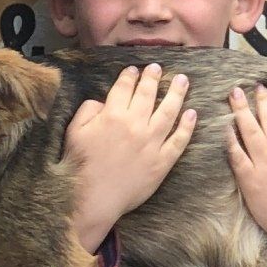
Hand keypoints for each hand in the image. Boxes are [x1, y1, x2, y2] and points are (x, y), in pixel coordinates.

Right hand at [63, 61, 197, 253]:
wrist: (93, 198)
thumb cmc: (80, 166)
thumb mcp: (74, 131)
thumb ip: (88, 110)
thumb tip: (102, 102)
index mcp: (113, 115)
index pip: (124, 88)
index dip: (130, 76)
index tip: (135, 70)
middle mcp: (136, 125)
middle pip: (148, 94)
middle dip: (153, 78)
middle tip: (158, 68)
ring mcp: (152, 143)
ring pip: (169, 112)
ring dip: (177, 94)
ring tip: (182, 80)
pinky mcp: (162, 162)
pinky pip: (179, 141)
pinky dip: (187, 126)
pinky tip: (192, 114)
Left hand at [227, 85, 266, 266]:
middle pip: (266, 116)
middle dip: (258, 98)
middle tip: (251, 87)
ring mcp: (263, 163)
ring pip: (248, 129)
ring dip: (240, 110)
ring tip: (234, 95)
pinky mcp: (249, 180)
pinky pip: (236, 154)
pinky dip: (230, 139)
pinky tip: (226, 128)